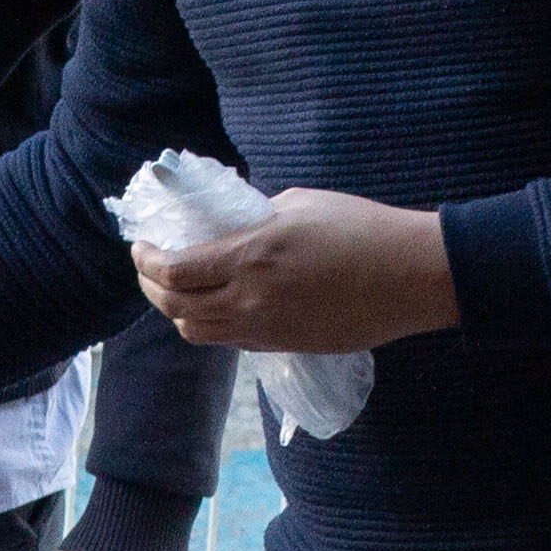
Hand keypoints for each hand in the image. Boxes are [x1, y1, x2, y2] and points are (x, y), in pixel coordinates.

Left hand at [132, 189, 454, 351]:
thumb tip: (231, 226)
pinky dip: (212, 323)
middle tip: (149, 268)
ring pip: (197, 333)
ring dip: (178, 311)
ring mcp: (267, 329)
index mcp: (250, 257)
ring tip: (177, 290)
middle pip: (175, 307)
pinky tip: (218, 303)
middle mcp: (250, 301)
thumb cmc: (362, 228)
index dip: (146, 261)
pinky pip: (231, 341)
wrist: (410, 276)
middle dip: (151, 287)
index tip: (141, 246)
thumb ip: (255, 218)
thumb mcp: (299, 204)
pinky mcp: (286, 345)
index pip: (174, 271)